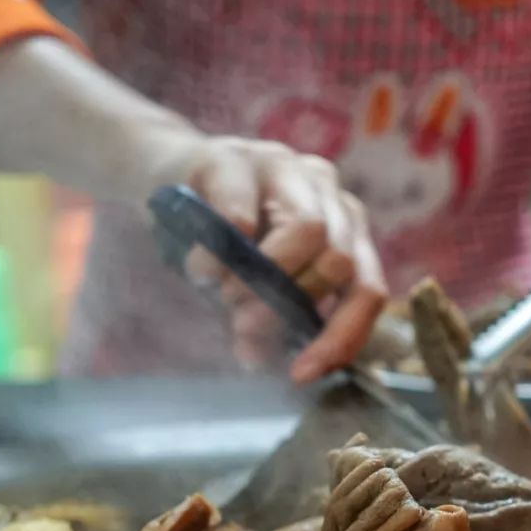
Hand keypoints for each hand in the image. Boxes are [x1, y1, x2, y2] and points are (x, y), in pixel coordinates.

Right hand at [158, 135, 387, 383]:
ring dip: (263, 278)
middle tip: (244, 326)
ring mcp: (288, 167)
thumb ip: (260, 322)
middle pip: (339, 260)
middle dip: (290, 307)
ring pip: (309, 230)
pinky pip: (240, 211)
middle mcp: (329, 195)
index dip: (341, 337)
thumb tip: (256, 362)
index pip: (367, 289)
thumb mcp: (248, 288)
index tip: (302, 373)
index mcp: (344, 230)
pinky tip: (202, 268)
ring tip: (223, 294)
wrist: (163, 178)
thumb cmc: (217, 239)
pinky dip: (220, 252)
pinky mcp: (236, 156)